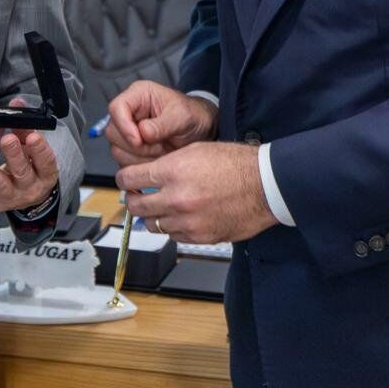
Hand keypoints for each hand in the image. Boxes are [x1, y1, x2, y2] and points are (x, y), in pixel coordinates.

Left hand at [0, 129, 60, 213]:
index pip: (46, 161)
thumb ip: (24, 126)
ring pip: (2, 187)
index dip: (40, 149)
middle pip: (23, 172)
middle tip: (6, 139)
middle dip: (14, 155)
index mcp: (43, 172)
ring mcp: (11, 197)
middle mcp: (30, 187)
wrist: (24, 195)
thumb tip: (17, 104)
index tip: (33, 136)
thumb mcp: (30, 147)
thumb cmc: (28, 165)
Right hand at [105, 80, 216, 166]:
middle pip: (113, 132)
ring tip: (161, 151)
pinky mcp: (130, 148)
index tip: (139, 140)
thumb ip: (163, 124)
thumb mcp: (182, 116)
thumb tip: (143, 132)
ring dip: (139, 157)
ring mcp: (128, 131)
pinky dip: (140, 165)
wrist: (200, 130)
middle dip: (136, 145)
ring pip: (116, 149)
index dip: (124, 126)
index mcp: (139, 95)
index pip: (116, 107)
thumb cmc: (192, 115)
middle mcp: (130, 112)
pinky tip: (157, 158)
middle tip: (158, 146)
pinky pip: (124, 161)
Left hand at [116, 142, 277, 244]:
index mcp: (172, 172)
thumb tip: (146, 175)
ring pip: (152, 224)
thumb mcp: (196, 150)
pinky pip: (173, 236)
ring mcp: (187, 221)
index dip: (124, 179)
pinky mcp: (199, 237)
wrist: (265, 185)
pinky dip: (173, 227)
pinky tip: (182, 217)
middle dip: (133, 199)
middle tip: (137, 195)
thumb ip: (167, 165)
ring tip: (162, 206)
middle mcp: (176, 198)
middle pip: (135, 205)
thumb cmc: (236, 164)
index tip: (126, 180)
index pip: (129, 178)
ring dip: (153, 215)